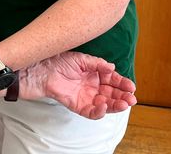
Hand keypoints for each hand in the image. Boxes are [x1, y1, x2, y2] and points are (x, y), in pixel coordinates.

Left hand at [21, 51, 136, 119]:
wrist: (39, 69)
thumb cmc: (57, 61)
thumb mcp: (80, 58)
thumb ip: (97, 63)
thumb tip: (112, 67)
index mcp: (94, 74)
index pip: (112, 81)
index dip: (122, 83)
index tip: (131, 86)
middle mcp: (91, 87)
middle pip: (111, 94)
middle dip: (123, 97)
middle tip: (131, 98)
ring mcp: (84, 97)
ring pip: (104, 104)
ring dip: (115, 105)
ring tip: (124, 104)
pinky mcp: (76, 105)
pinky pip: (90, 112)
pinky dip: (99, 111)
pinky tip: (104, 106)